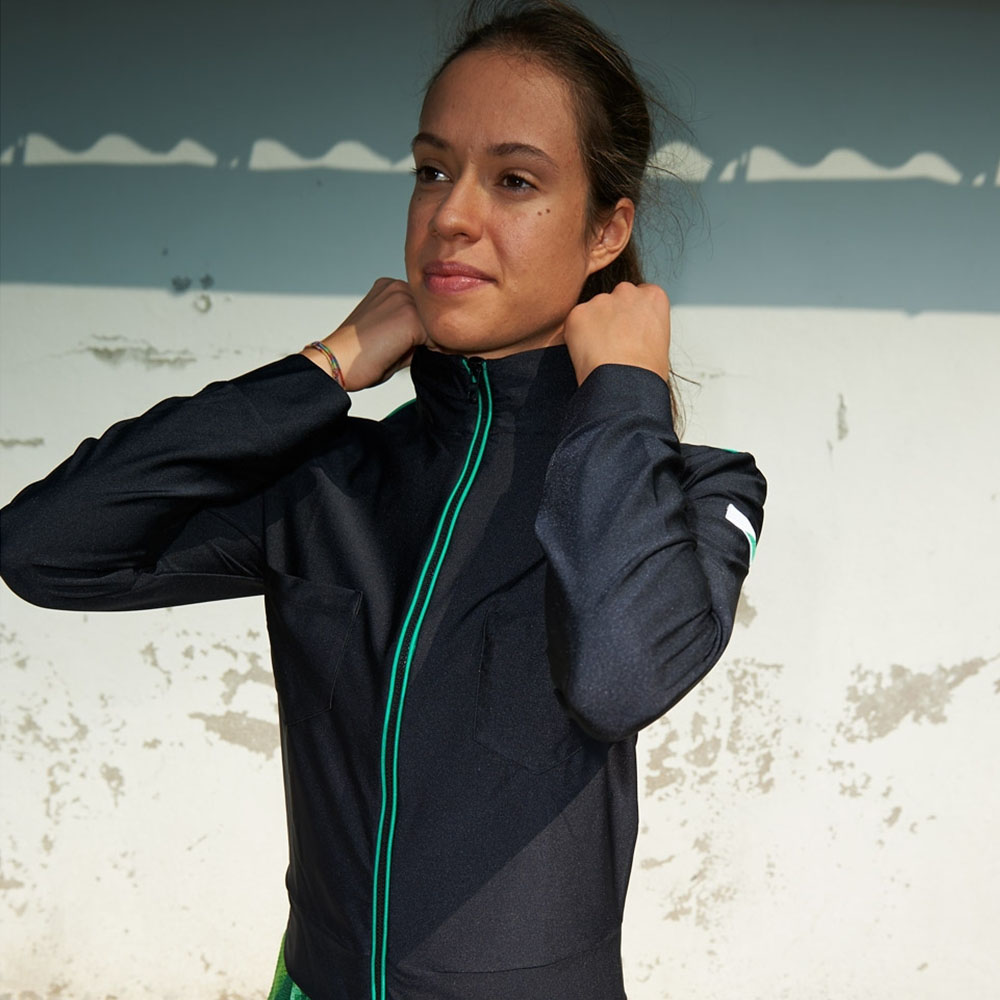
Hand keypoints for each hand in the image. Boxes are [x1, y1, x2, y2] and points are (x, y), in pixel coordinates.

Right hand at [302, 278, 427, 390]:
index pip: (424, 307)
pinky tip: (407, 357)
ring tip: (408, 356)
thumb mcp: (389, 335)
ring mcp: (404, 298)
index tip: (422, 347)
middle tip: (414, 354)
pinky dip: (431, 352)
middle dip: (431, 336)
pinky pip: (436, 338)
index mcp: (389, 286)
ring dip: (431, 344)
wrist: (336, 363)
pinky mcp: (409, 316)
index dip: (426, 330)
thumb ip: (414, 331)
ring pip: (437, 326)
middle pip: (433, 315)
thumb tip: (442, 341)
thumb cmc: (358, 356)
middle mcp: (397, 286)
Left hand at [563, 282, 670, 385]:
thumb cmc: (645, 372)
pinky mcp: (578, 312)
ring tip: (600, 353)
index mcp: (653, 296)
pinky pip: (575, 322)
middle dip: (611, 317)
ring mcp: (601, 300)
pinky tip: (587, 354)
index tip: (630, 332)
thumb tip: (631, 330)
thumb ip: (644, 324)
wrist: (625, 383)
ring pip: (593, 310)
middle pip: (615, 299)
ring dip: (593, 327)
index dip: (632, 317)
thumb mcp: (660, 340)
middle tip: (612, 344)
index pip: (639, 295)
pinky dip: (576, 337)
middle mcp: (628, 291)